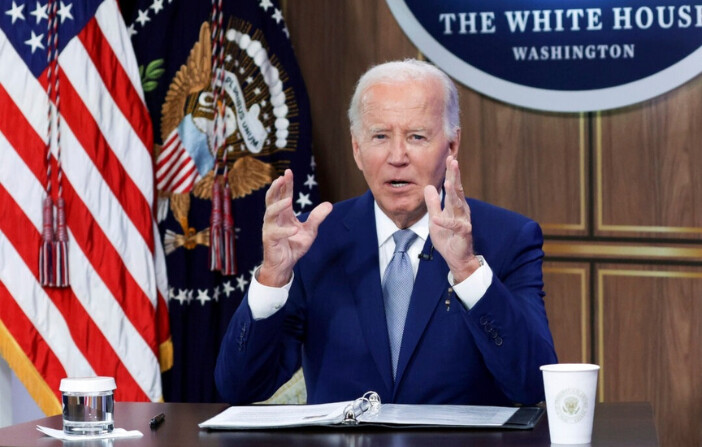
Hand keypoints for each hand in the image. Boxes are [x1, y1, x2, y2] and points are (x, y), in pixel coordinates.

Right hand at [259, 169, 332, 286]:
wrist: (285, 264)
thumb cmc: (294, 245)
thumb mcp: (310, 231)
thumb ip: (317, 218)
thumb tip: (329, 204)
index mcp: (284, 214)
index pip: (284, 195)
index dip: (286, 184)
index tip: (288, 172)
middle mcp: (275, 218)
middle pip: (272, 199)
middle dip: (276, 188)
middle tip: (281, 178)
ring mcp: (270, 228)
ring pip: (270, 213)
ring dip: (279, 206)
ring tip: (288, 201)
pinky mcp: (269, 240)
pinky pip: (276, 233)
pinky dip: (285, 230)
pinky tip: (294, 229)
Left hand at [424, 156, 480, 282]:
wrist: (457, 258)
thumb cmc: (448, 237)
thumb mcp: (436, 217)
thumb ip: (433, 203)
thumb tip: (428, 187)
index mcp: (455, 206)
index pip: (453, 185)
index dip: (451, 172)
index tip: (449, 156)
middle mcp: (461, 210)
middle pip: (458, 190)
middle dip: (455, 175)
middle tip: (453, 160)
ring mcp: (463, 221)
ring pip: (458, 205)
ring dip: (453, 194)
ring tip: (449, 182)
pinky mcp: (463, 233)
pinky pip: (454, 226)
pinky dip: (445, 222)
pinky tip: (437, 218)